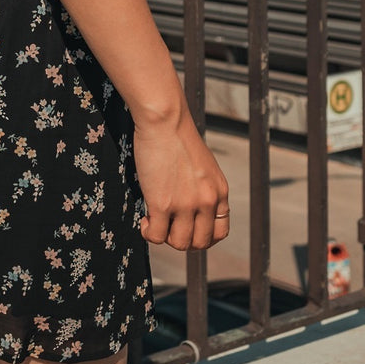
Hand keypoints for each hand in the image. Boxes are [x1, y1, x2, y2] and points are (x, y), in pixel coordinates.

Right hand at [134, 111, 229, 250]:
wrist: (165, 120)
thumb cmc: (177, 136)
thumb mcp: (203, 166)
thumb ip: (203, 188)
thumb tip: (190, 206)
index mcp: (220, 192)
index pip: (220, 232)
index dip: (202, 236)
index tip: (186, 227)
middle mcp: (207, 202)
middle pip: (200, 243)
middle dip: (182, 238)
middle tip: (167, 223)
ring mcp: (186, 205)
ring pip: (179, 243)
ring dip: (165, 236)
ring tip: (154, 220)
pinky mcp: (163, 204)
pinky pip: (156, 236)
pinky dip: (149, 232)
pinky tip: (145, 218)